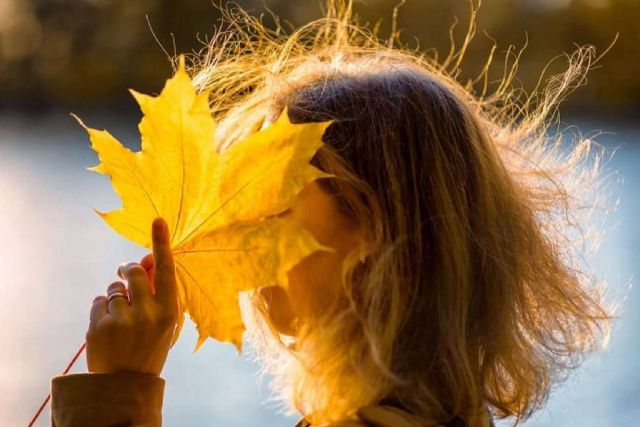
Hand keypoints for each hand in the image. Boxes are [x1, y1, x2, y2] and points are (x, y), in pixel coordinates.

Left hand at [86, 217, 177, 375]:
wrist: (126, 384)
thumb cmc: (149, 345)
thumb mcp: (163, 320)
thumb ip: (157, 291)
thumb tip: (146, 257)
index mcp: (169, 312)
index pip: (166, 271)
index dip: (162, 244)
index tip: (158, 221)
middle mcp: (148, 314)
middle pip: (133, 272)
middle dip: (127, 270)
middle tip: (125, 273)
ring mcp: (122, 320)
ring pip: (114, 286)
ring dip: (115, 294)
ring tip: (120, 317)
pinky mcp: (99, 326)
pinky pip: (99, 300)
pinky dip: (102, 308)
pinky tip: (108, 327)